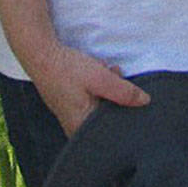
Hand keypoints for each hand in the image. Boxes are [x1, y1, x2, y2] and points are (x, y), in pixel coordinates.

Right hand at [29, 43, 150, 137]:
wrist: (42, 54)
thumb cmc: (68, 70)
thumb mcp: (100, 78)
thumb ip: (123, 92)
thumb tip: (145, 102)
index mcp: (83, 129)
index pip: (113, 132)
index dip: (126, 115)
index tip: (133, 100)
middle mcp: (77, 128)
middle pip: (108, 117)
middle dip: (116, 95)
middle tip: (114, 75)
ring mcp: (74, 116)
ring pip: (102, 105)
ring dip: (107, 86)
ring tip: (103, 69)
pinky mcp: (73, 104)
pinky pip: (93, 98)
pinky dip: (98, 85)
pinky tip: (96, 69)